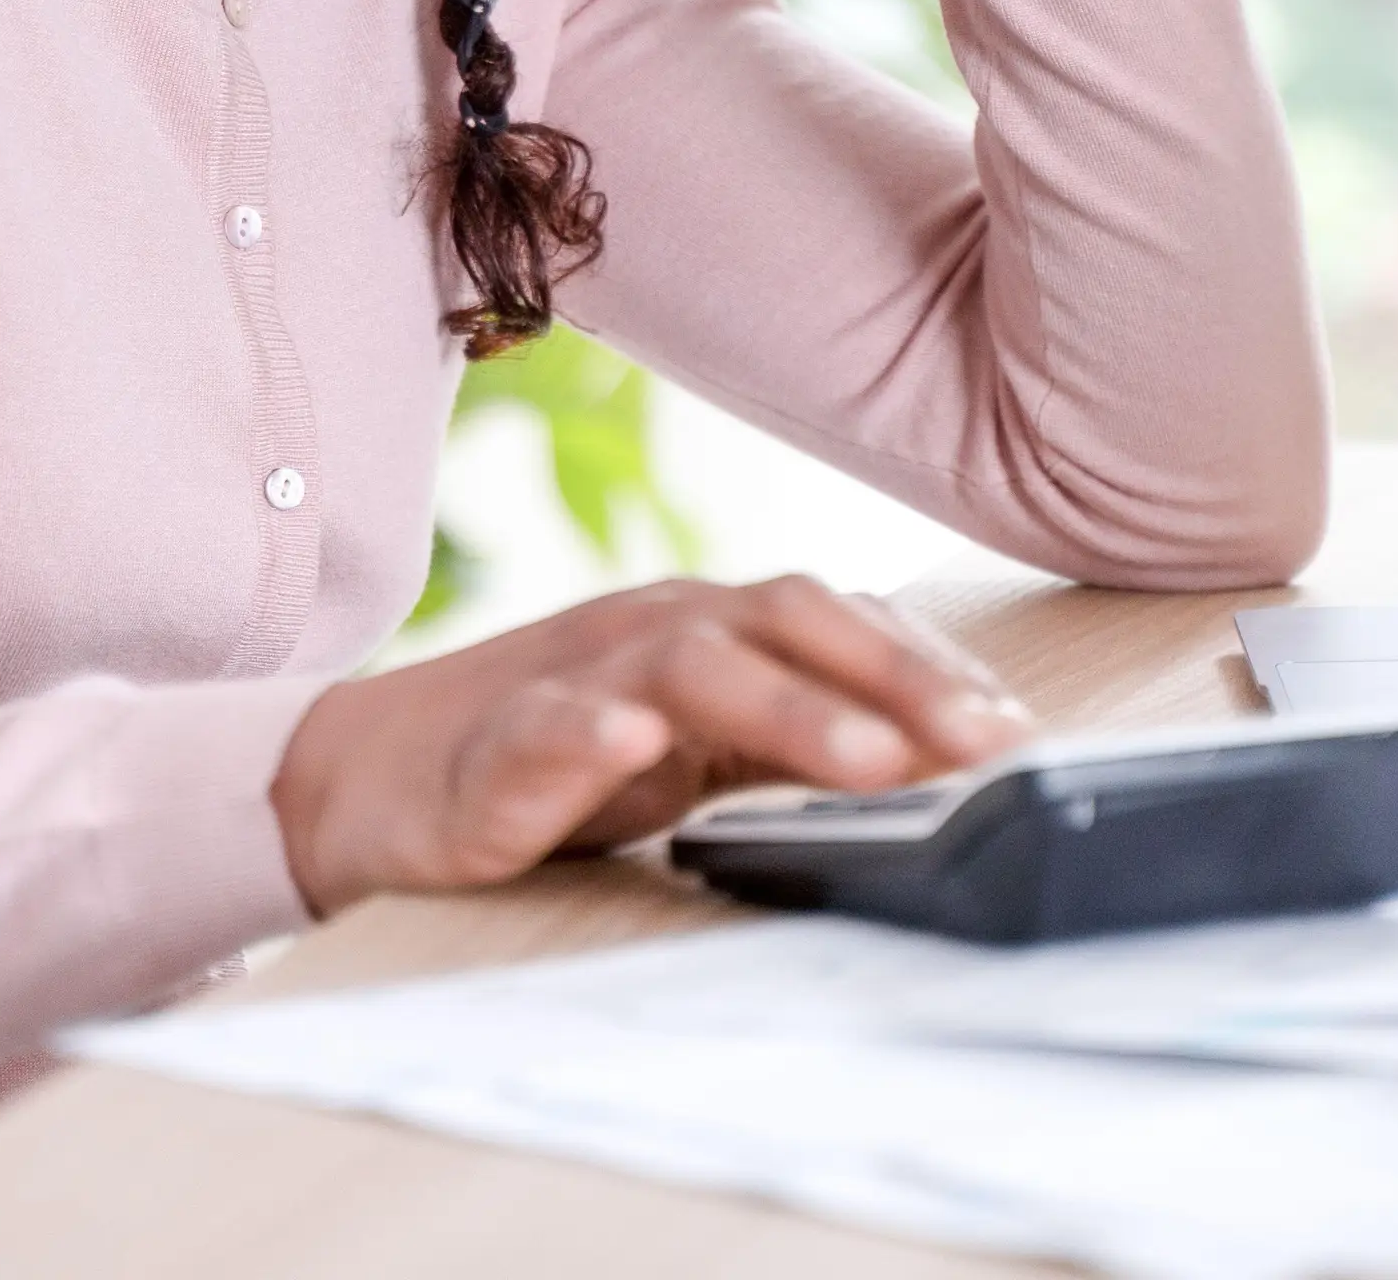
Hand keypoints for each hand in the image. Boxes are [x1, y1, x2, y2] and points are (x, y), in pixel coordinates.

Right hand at [267, 575, 1032, 915]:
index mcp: (714, 628)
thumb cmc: (559, 755)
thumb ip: (804, 737)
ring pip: (692, 670)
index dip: (933, 667)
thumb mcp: (701, 744)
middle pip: (788, 620)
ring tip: (870, 760)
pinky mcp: (497, 749)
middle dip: (896, 677)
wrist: (378, 776)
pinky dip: (592, 735)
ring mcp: (576, 681)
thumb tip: (948, 759)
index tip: (1019, 732)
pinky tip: (632, 746)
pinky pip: (547, 731)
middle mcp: (656, 633)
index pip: (840, 623)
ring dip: (790, 709)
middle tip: (984, 744)